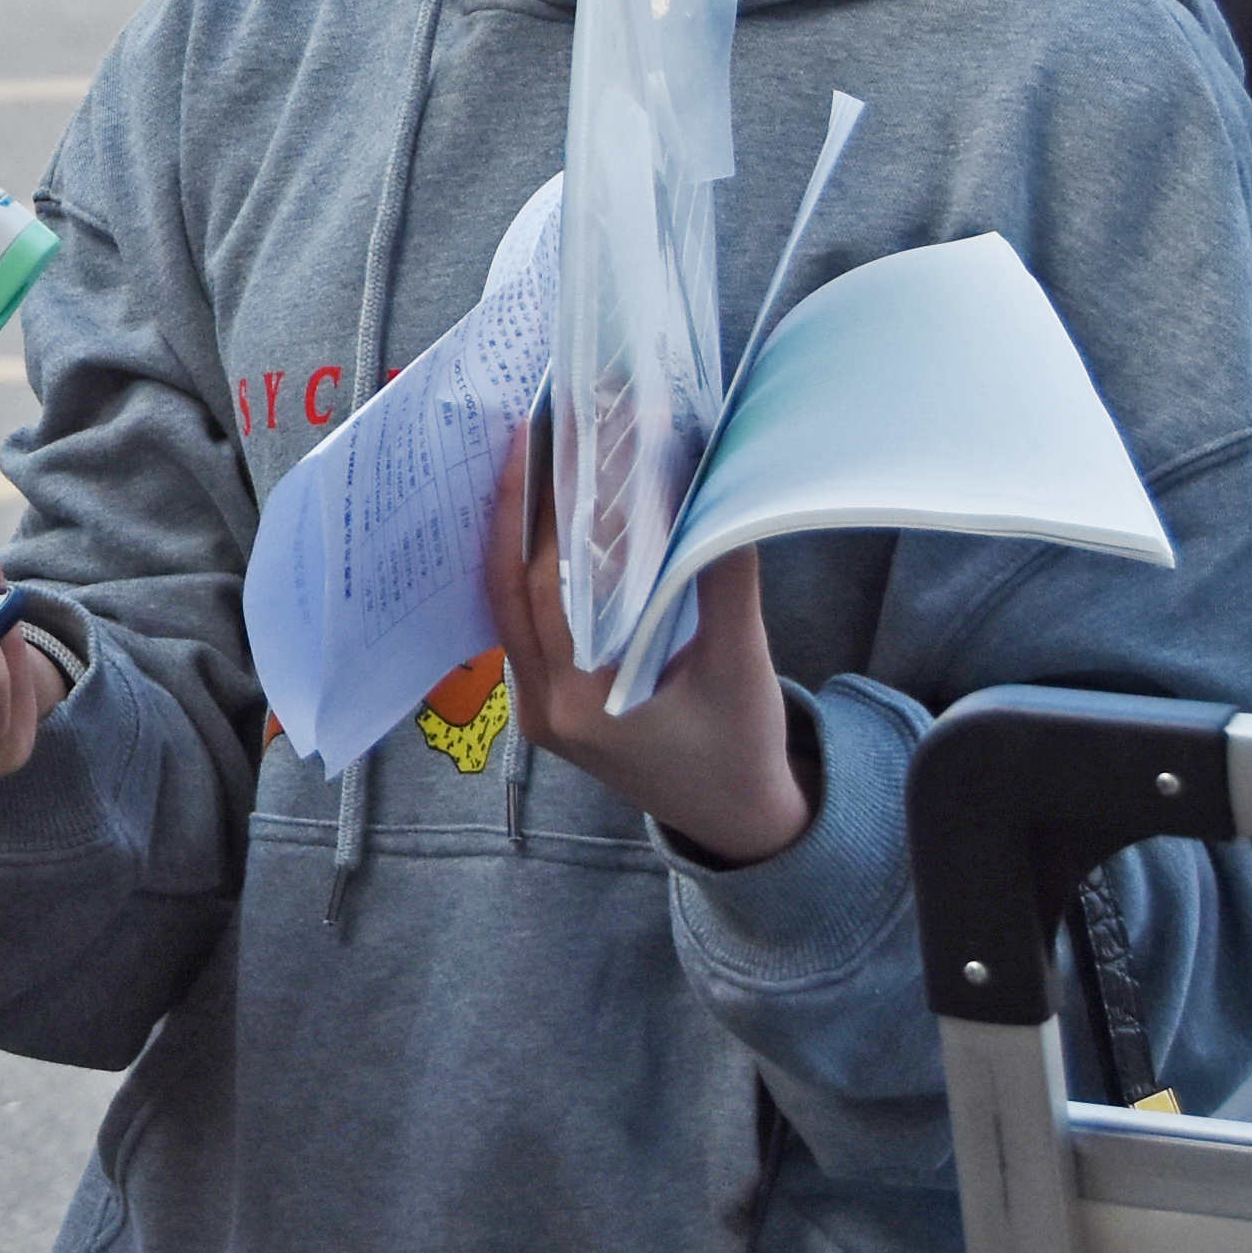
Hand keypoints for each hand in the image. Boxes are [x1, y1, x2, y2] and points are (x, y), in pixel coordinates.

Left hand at [486, 421, 815, 863]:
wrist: (739, 819)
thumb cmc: (743, 746)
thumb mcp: (742, 658)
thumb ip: (719, 573)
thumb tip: (703, 484)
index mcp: (582, 705)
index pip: (548, 587)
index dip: (548, 511)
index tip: (554, 443)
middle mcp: (543, 711)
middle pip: (513, 590)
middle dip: (522, 509)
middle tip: (536, 433)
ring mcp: (536, 712)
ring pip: (508, 606)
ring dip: (519, 537)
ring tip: (534, 463)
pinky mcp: (544, 707)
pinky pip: (522, 625)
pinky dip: (530, 572)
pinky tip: (546, 523)